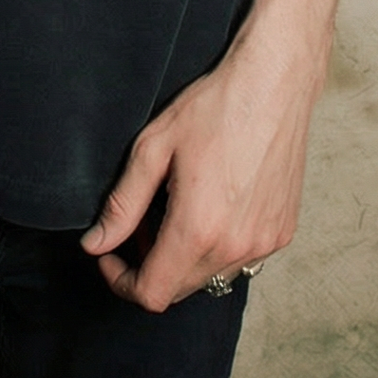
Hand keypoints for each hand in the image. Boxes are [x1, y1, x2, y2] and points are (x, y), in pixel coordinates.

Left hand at [79, 11, 329, 310]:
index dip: (121, 281)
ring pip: (209, 277)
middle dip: (149, 264)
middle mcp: (236, 247)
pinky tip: (211, 205)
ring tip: (175, 208)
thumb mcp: (153, 148)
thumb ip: (123, 204)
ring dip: (183, 258)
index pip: (152, 293)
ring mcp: (264, 243)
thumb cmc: (214, 106)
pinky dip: (216, 246)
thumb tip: (95, 244)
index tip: (110, 254)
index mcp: (198, 228)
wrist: (274, 83)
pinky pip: (239, 259)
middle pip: (179, 289)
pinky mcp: (282, 232)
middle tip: (141, 220)